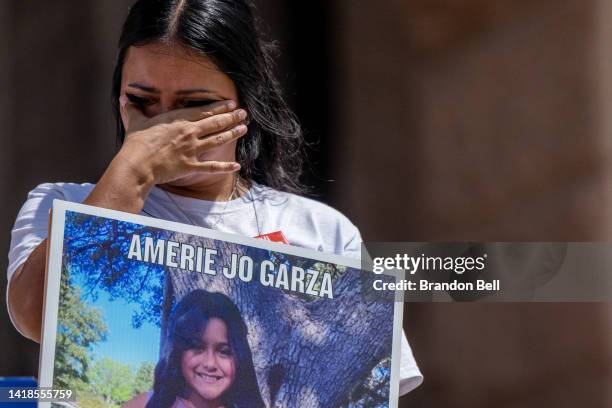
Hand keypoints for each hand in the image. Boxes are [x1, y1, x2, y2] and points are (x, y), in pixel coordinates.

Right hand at [117, 96, 247, 184]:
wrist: (137, 164)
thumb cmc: (135, 143)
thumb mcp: (134, 122)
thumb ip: (133, 109)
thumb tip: (125, 98)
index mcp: (178, 120)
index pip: (204, 111)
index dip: (220, 107)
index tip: (232, 104)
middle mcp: (189, 133)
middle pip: (216, 123)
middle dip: (232, 117)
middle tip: (244, 114)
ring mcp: (192, 149)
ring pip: (218, 140)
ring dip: (233, 134)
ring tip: (244, 129)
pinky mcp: (191, 166)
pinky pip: (212, 167)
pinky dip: (225, 167)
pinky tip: (237, 166)